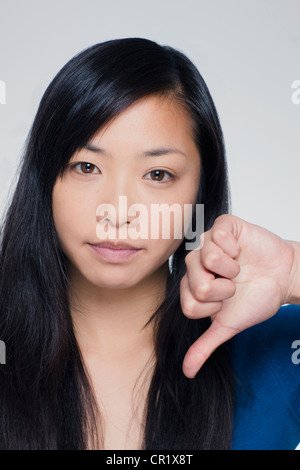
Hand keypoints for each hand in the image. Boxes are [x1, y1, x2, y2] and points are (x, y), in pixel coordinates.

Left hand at [180, 214, 299, 377]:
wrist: (283, 277)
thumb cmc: (255, 298)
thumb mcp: (228, 325)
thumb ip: (205, 346)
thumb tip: (186, 372)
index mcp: (192, 285)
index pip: (189, 303)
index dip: (213, 307)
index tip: (226, 302)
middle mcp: (195, 262)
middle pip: (196, 283)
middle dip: (224, 290)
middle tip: (234, 285)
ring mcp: (207, 242)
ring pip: (206, 259)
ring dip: (231, 269)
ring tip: (239, 267)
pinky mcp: (223, 226)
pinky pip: (217, 235)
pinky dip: (235, 248)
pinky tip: (240, 250)